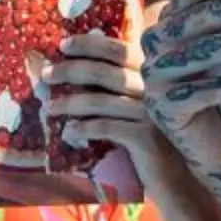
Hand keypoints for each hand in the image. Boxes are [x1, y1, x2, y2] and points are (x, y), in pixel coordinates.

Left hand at [43, 25, 166, 179]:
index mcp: (150, 74)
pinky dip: (83, 128)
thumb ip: (110, 86)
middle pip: (104, 72)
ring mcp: (151, 113)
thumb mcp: (133, 106)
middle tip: (45, 76)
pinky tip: (68, 133)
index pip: (117, 49)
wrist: (175, 175)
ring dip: (69, 103)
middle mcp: (153, 89)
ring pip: (100, 101)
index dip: (88, 44)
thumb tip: (64, 69)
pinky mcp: (147, 138)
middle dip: (70, 70)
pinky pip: (106, 127)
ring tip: (48, 108)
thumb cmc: (148, 137)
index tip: (62, 45)